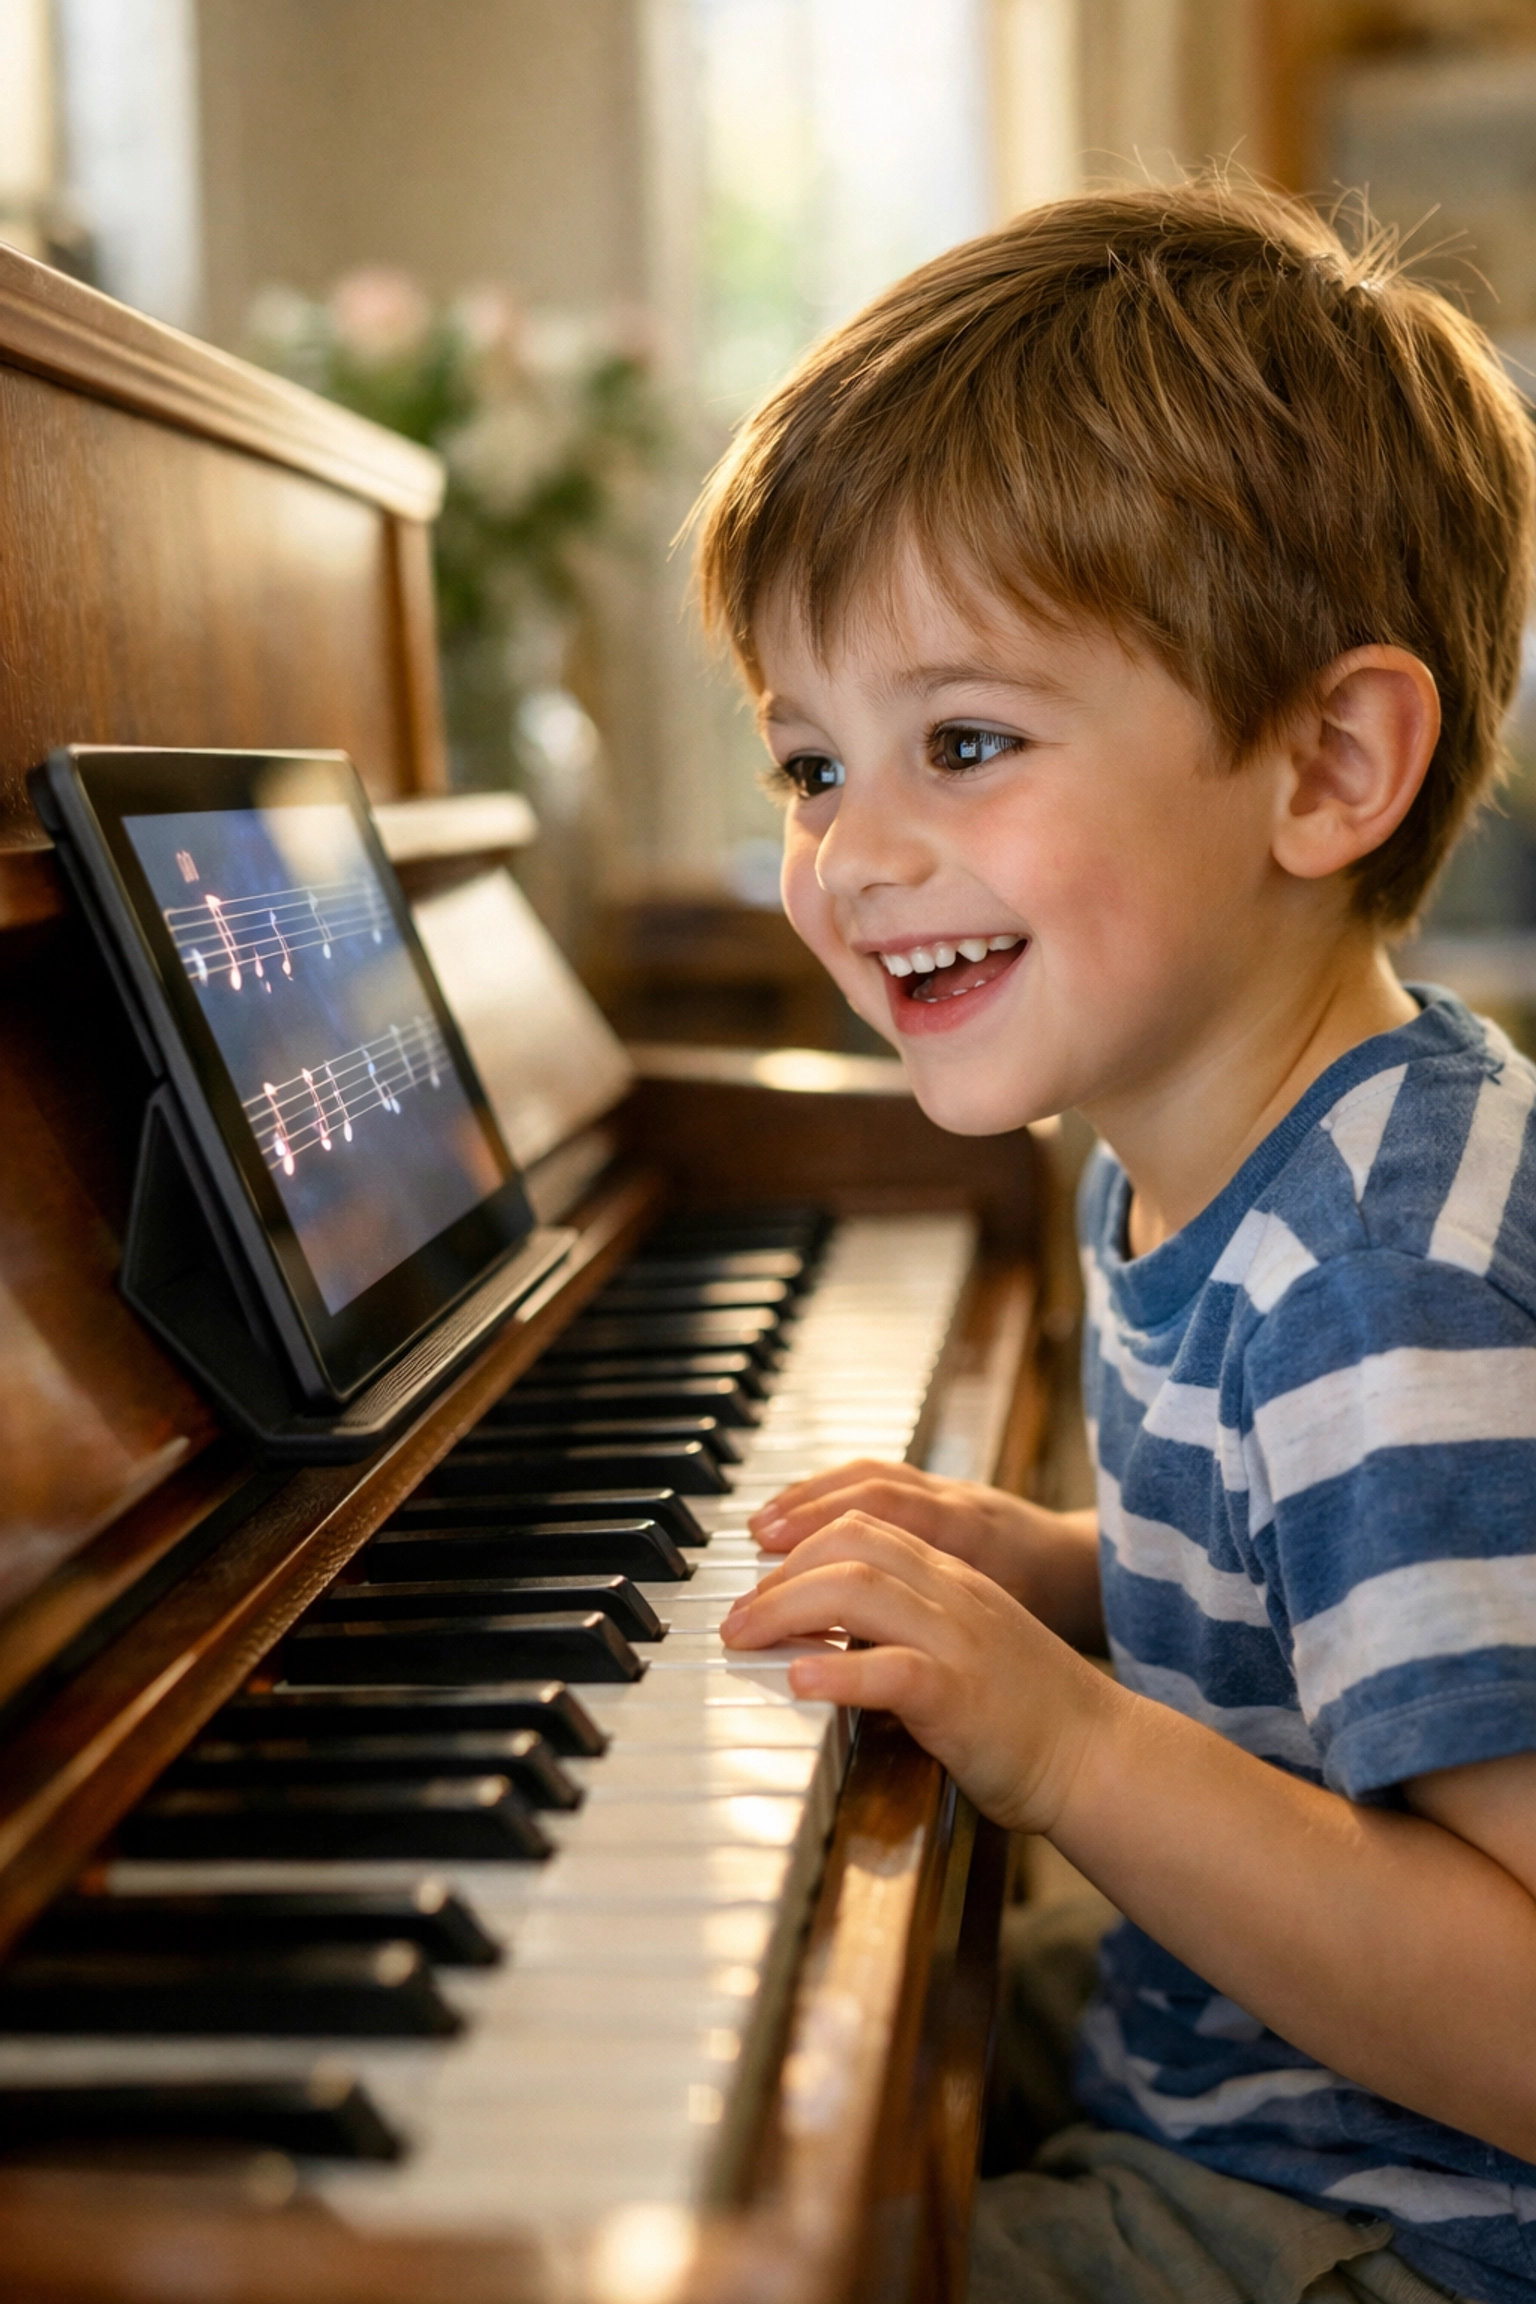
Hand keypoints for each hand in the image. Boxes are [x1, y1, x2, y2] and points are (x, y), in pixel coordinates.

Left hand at [721, 1511, 1117, 1834]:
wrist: (1100, 1755)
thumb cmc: (1027, 1714)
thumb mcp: (963, 1649)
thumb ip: (906, 1630)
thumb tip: (825, 1642)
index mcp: (953, 1579)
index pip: (863, 1526)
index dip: (799, 1543)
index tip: (755, 1578)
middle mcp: (953, 1596)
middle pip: (849, 1545)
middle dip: (777, 1574)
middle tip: (735, 1617)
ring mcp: (959, 1642)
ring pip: (858, 1591)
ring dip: (785, 1610)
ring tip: (744, 1640)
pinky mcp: (961, 1697)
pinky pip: (890, 1670)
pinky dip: (836, 1671)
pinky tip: (797, 1680)